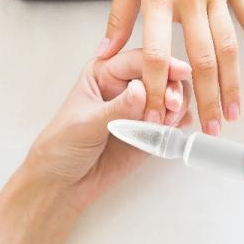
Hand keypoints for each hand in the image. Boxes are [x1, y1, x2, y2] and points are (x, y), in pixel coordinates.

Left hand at [26, 49, 191, 209]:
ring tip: (168, 123)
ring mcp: (140, 107)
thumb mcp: (86, 124)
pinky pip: (173, 120)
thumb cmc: (62, 147)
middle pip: (162, 75)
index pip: (139, 60)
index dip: (161, 64)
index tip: (180, 72)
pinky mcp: (150, 129)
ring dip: (177, 106)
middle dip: (172, 88)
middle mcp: (125, 85)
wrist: (63, 183)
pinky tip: (174, 129)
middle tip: (172, 106)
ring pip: (172, 96)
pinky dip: (178, 122)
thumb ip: (116, 108)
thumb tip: (141, 90)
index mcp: (104, 72)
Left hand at [97, 0, 243, 135]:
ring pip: (228, 46)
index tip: (155, 116)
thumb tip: (104, 52)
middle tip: (210, 131)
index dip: (154, 89)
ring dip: (233, 83)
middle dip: (206, 99)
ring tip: (235, 113)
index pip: (154, 54)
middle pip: (200, 60)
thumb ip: (119, 14)